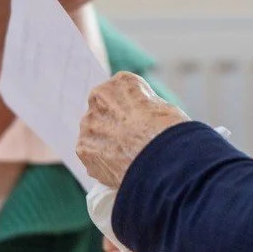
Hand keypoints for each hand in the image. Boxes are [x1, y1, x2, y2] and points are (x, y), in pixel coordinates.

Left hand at [77, 72, 187, 188]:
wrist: (161, 159)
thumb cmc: (169, 132)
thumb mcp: (163, 108)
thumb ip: (143, 107)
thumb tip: (140, 120)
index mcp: (121, 82)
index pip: (120, 93)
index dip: (131, 110)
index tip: (140, 123)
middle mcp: (99, 98)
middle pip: (103, 112)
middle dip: (114, 125)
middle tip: (131, 142)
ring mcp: (88, 124)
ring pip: (94, 133)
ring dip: (106, 143)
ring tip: (126, 158)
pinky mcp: (83, 149)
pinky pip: (91, 155)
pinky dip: (101, 162)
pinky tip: (118, 169)